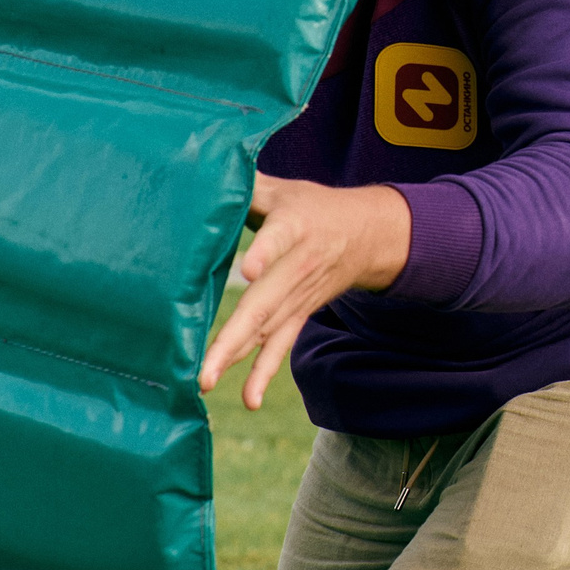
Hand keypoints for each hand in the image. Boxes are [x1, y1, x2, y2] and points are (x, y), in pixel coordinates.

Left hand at [202, 175, 411, 410]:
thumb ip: (246, 183)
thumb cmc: (313, 206)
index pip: (279, 237)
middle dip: (234, 334)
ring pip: (266, 330)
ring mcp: (299, 296)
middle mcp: (298, 266)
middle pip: (264, 302)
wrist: (367, 235)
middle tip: (204, 366)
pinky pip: (279, 347)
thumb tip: (202, 169)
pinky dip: (263, 374)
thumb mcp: (285, 188)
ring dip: (236, 358)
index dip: (266, 251)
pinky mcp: (298, 314)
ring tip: (205, 382)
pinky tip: (248, 400)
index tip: (251, 269)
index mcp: (294, 225)